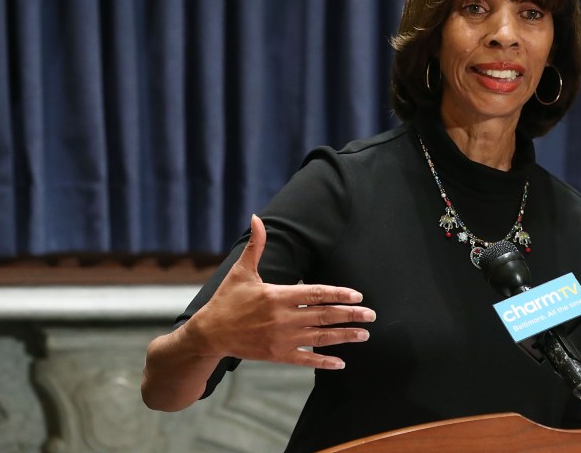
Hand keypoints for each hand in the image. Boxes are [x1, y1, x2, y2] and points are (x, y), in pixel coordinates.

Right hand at [182, 214, 375, 369]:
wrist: (210, 333)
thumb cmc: (227, 300)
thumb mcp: (241, 271)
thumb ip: (256, 246)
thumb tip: (256, 218)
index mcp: (277, 295)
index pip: (315, 293)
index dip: (338, 294)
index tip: (357, 295)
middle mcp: (283, 318)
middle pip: (324, 316)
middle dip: (350, 315)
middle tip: (371, 315)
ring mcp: (281, 338)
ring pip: (319, 338)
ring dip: (344, 337)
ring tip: (364, 335)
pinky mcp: (277, 354)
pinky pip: (305, 359)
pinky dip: (324, 361)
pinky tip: (340, 362)